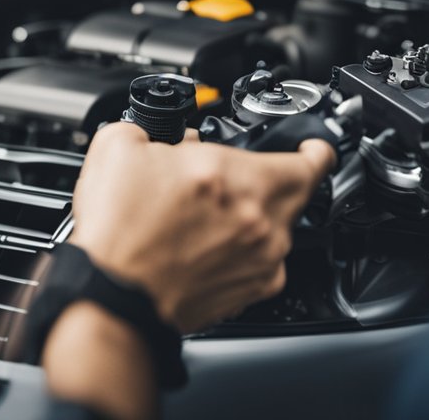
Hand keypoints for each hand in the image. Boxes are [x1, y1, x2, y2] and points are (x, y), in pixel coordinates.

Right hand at [66, 122, 336, 334]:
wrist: (110, 300)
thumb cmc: (119, 237)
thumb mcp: (120, 148)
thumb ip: (155, 127)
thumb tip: (169, 134)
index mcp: (240, 179)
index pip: (311, 159)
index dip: (317, 150)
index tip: (313, 148)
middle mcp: (262, 221)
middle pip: (297, 193)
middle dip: (278, 180)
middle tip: (247, 178)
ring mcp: (262, 260)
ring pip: (279, 227)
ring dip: (255, 217)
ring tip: (211, 216)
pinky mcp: (251, 291)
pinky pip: (263, 261)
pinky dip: (245, 251)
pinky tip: (210, 246)